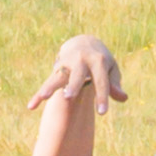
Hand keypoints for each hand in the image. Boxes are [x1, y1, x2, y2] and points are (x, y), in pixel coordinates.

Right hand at [31, 33, 120, 147]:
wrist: (84, 42)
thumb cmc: (101, 61)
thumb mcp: (111, 70)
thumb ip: (115, 84)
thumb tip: (123, 98)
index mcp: (99, 61)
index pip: (101, 81)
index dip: (102, 96)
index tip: (102, 113)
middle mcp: (82, 61)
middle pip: (77, 75)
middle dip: (72, 85)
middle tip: (68, 97)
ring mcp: (67, 63)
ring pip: (58, 77)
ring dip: (50, 87)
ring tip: (43, 97)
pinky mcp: (57, 68)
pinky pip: (47, 82)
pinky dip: (38, 94)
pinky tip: (31, 106)